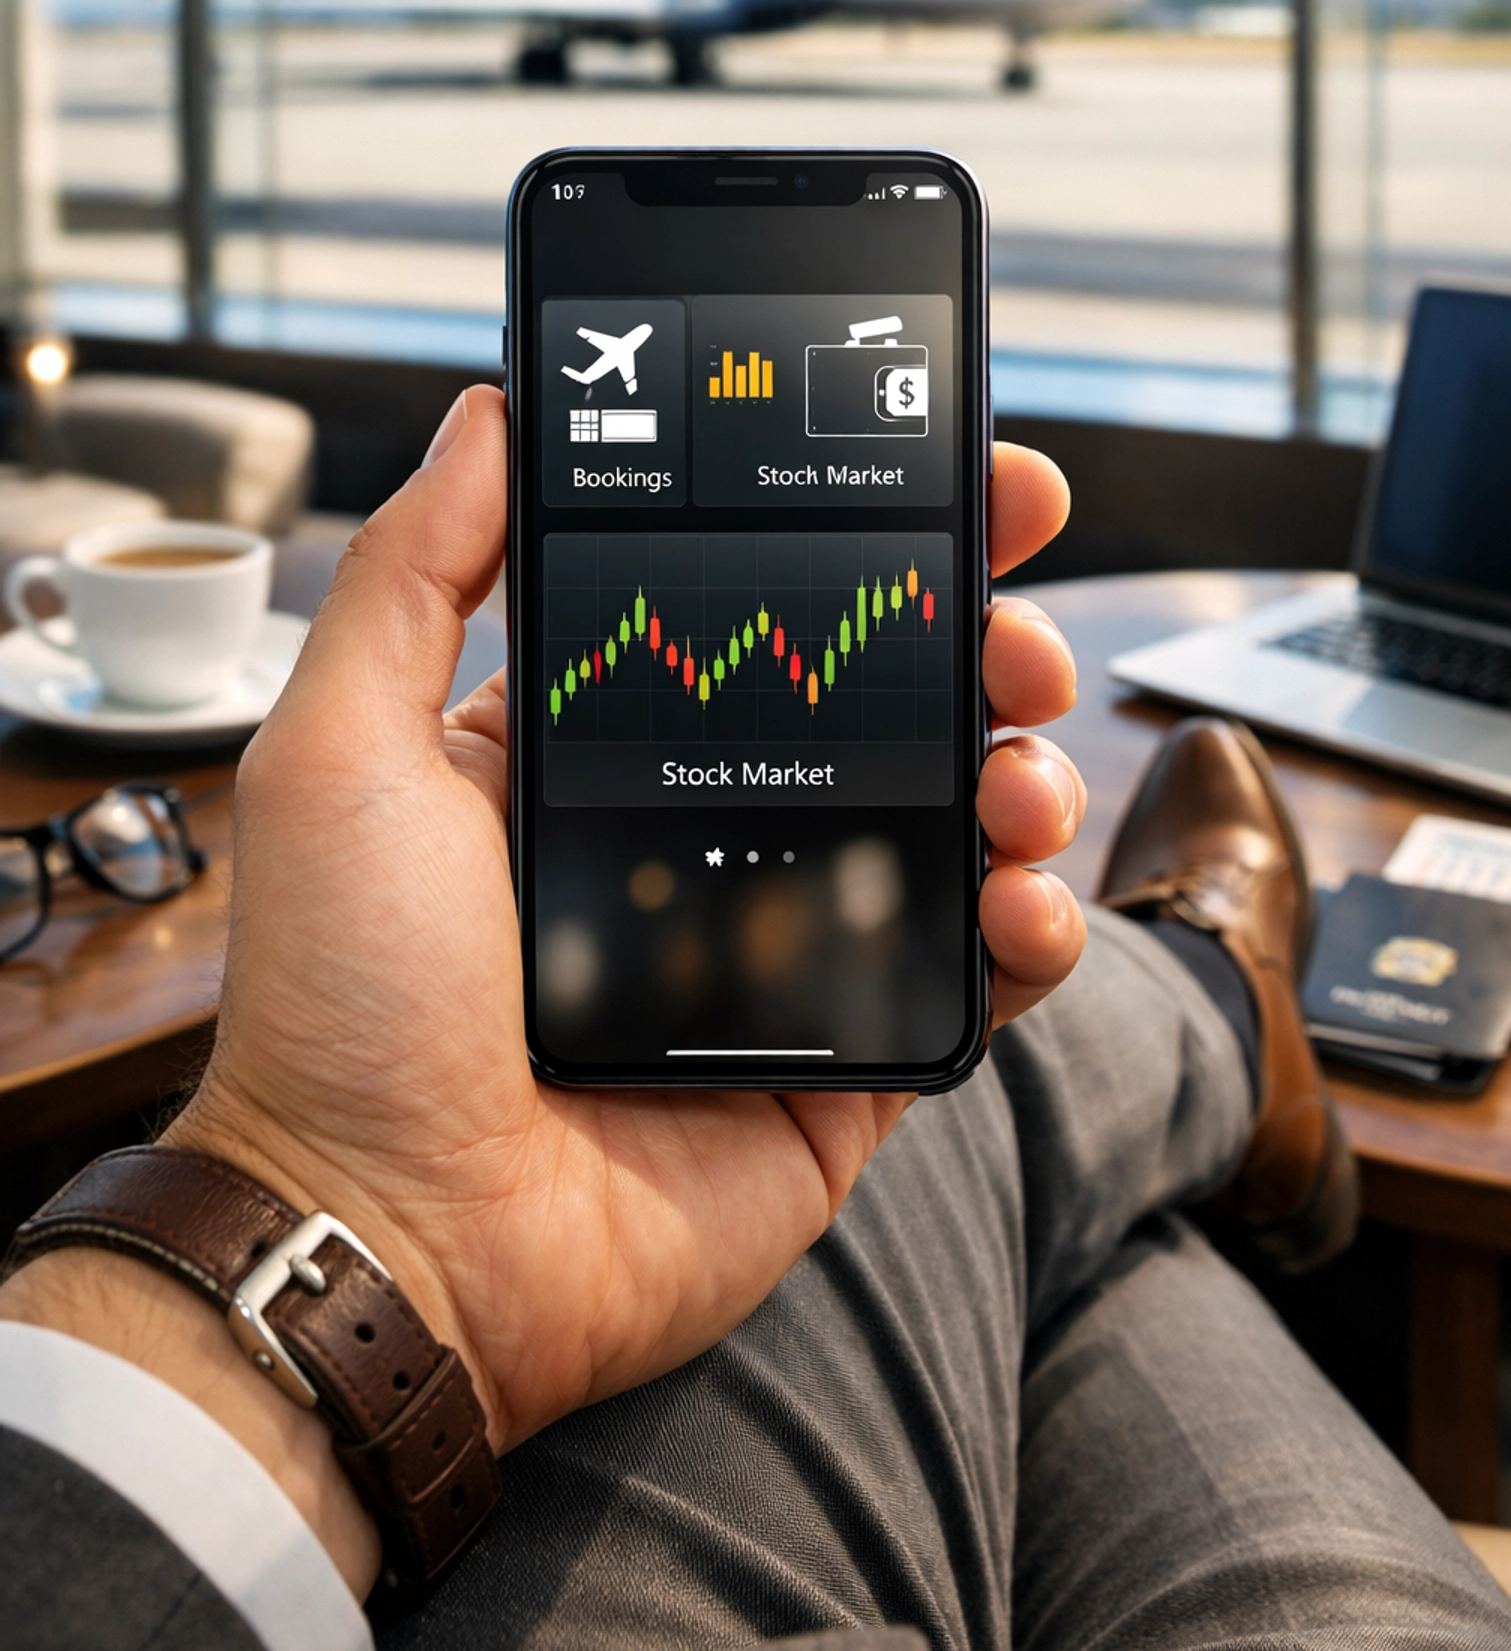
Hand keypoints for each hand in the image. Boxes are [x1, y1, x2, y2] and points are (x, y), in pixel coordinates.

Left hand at [132, 393, 1077, 1480]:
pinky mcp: (841, 1057)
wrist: (393, 1241)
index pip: (758, 605)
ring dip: (1021, 774)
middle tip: (1017, 630)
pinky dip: (1028, 927)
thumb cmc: (346, 1001)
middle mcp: (700, 826)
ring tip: (1017, 779)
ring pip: (951, 822)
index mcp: (597, 744)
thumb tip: (491, 408)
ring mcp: (781, 943)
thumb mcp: (342, 748)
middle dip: (979, 640)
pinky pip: (969, 975)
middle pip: (886, 699)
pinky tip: (1020, 902)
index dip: (863, 535)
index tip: (955, 470)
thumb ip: (418, 571)